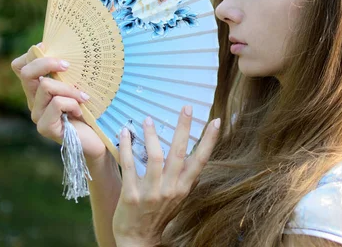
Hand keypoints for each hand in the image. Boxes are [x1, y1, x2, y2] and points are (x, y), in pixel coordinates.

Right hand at [10, 43, 107, 161]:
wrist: (98, 139)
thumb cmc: (91, 110)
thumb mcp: (79, 85)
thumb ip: (70, 72)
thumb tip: (70, 50)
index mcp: (38, 88)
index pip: (20, 66)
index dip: (32, 54)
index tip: (50, 47)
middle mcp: (34, 101)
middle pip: (26, 73)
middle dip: (47, 63)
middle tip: (68, 66)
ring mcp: (38, 115)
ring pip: (46, 87)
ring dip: (69, 88)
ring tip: (84, 97)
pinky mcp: (45, 128)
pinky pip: (56, 104)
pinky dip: (72, 103)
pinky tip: (80, 111)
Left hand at [112, 106, 220, 245]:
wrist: (138, 240)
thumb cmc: (159, 215)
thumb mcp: (177, 198)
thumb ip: (185, 178)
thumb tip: (194, 156)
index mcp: (183, 188)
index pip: (200, 160)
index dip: (209, 141)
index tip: (216, 121)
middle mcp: (170, 189)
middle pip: (179, 153)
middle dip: (184, 128)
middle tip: (186, 107)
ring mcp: (151, 192)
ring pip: (155, 157)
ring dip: (151, 136)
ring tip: (148, 119)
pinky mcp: (131, 195)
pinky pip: (129, 165)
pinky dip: (127, 147)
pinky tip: (125, 133)